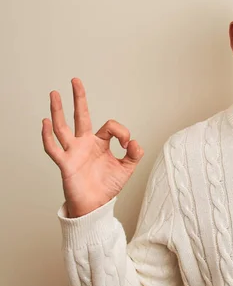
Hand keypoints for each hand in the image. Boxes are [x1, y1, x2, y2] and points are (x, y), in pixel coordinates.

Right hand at [42, 78, 143, 217]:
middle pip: (80, 116)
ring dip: (58, 111)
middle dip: (78, 98)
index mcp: (99, 143)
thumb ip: (135, 154)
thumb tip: (135, 141)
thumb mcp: (127, 168)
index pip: (110, 126)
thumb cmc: (107, 186)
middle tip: (75, 80)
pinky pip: (53, 148)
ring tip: (54, 93)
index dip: (122, 132)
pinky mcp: (65, 164)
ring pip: (63, 127)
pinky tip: (44, 122)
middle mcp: (84, 143)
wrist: (95, 205)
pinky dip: (47, 136)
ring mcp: (73, 152)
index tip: (127, 145)